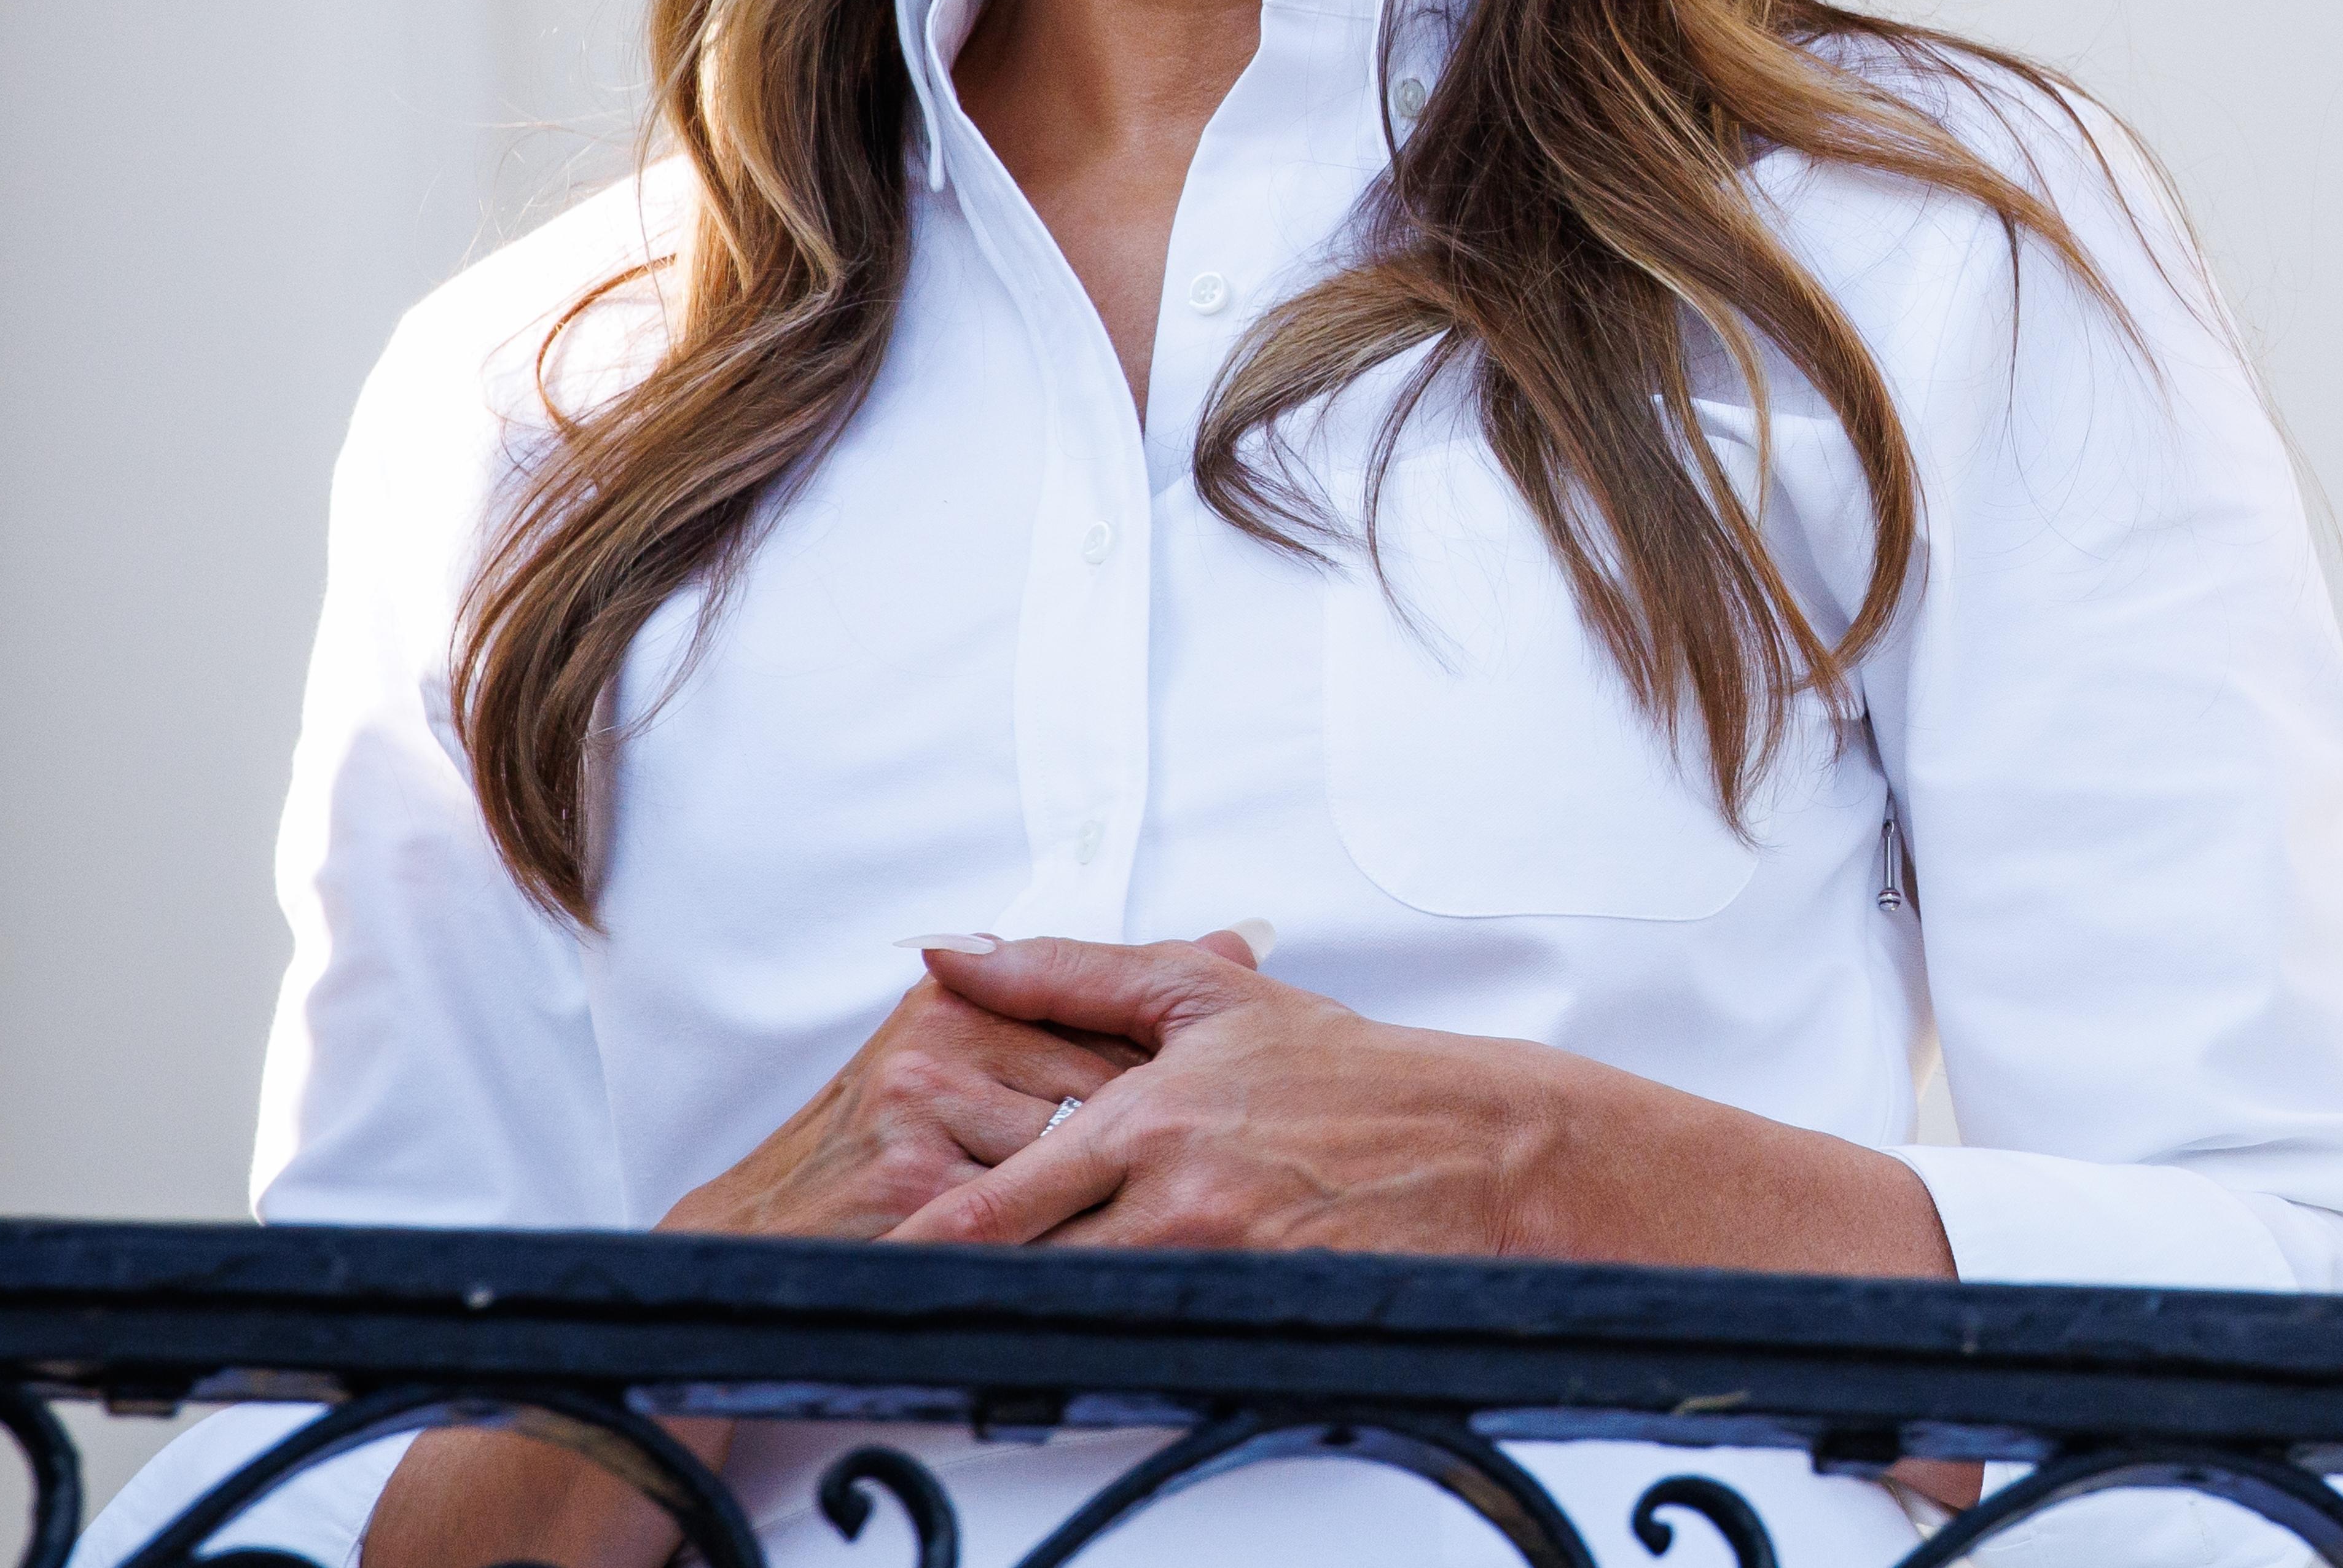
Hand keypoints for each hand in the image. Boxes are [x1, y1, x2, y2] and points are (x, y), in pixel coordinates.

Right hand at [660, 965, 1143, 1240]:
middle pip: (1105, 1085)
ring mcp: (925, 1098)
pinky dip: (1064, 1240)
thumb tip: (1231, 944)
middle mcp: (943, 1031)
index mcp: (960, 997)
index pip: (1108, 1023)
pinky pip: (1031, 1210)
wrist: (758, 1238)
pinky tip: (1080, 1260)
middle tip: (1171, 1187)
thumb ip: (1071, 1023)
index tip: (1182, 1131)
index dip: (1157, 1091)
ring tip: (1125, 1230)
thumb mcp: (961, 1064)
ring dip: (1108, 1198)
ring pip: (1077, 1147)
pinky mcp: (915, 1173)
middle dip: (1142, 1148)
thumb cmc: (876, 1157)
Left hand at [886, 932, 1958, 1282]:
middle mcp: (1175, 1196)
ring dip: (1021, 1352)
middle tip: (860, 1341)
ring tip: (961, 1370)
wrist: (1501, 1150)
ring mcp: (1222, 1269)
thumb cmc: (1355, 1076)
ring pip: (1081, 1334)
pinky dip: (1118, 1379)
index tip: (841, 1278)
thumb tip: (949, 950)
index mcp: (1149, 1117)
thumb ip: (1071, 972)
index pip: (988, 1205)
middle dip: (936, 1309)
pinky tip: (1084, 1392)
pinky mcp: (1271, 1323)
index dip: (905, 1252)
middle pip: (1015, 1282)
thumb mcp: (1214, 998)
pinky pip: (1166, 1368)